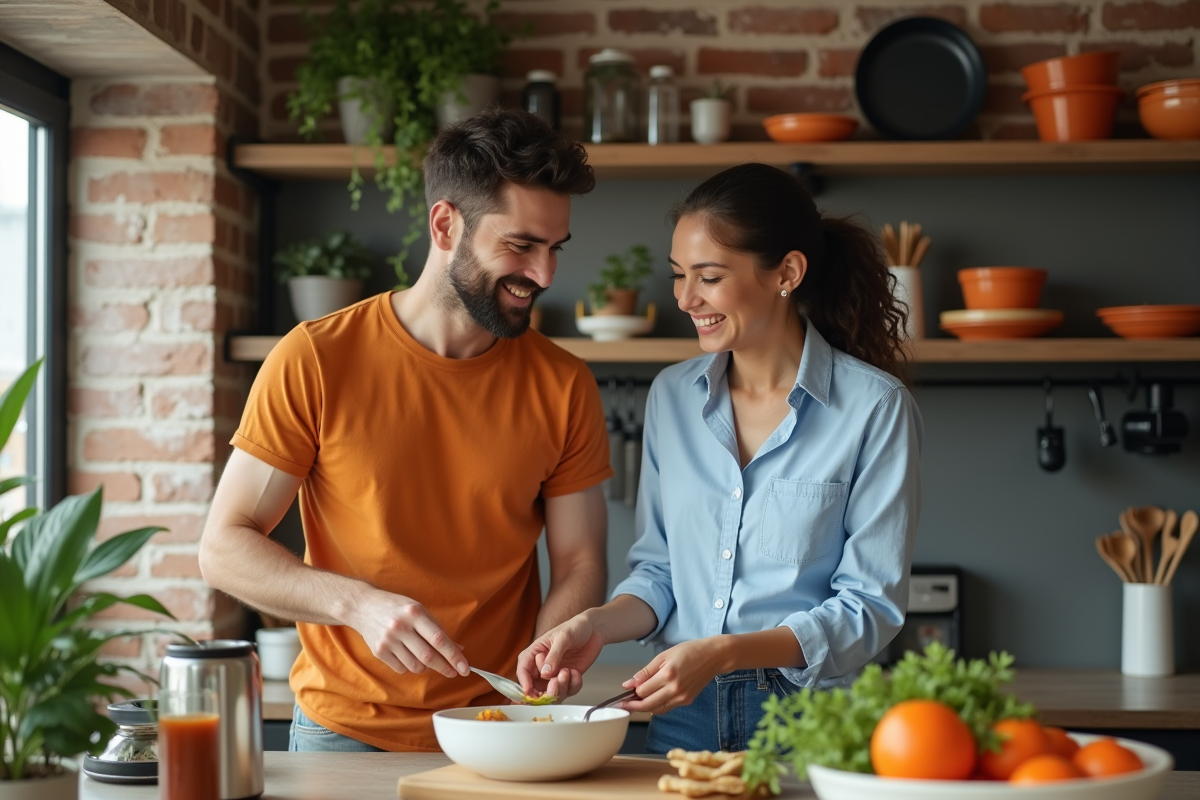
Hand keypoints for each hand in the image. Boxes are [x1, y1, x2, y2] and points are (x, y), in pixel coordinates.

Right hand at [345, 589, 466, 678]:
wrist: (363, 606)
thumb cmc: (397, 608)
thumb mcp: (419, 611)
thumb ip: (438, 630)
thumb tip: (459, 649)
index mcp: (415, 613)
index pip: (439, 639)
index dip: (454, 656)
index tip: (465, 668)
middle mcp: (401, 626)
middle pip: (428, 656)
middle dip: (444, 667)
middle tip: (454, 672)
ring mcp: (388, 640)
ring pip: (416, 666)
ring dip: (426, 667)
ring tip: (425, 657)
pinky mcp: (379, 651)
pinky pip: (402, 669)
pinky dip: (410, 666)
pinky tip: (408, 655)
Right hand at [517, 613, 604, 698]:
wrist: (594, 629)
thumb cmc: (575, 627)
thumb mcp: (563, 637)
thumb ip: (554, 656)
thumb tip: (545, 674)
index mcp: (536, 653)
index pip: (523, 670)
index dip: (524, 682)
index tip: (529, 691)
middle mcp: (543, 666)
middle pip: (536, 688)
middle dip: (544, 690)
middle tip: (555, 682)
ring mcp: (556, 674)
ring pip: (552, 693)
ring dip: (560, 688)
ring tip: (567, 672)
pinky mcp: (569, 678)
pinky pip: (569, 691)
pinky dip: (573, 686)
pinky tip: (577, 673)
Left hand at [619, 638, 727, 714]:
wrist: (713, 657)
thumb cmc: (689, 651)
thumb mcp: (663, 656)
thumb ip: (645, 672)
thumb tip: (629, 684)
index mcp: (668, 675)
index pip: (642, 691)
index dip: (630, 694)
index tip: (622, 694)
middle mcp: (675, 689)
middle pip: (648, 705)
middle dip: (633, 706)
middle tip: (622, 704)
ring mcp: (682, 697)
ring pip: (656, 709)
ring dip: (644, 707)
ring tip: (634, 702)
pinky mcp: (686, 701)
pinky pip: (666, 708)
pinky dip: (656, 706)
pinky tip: (651, 700)